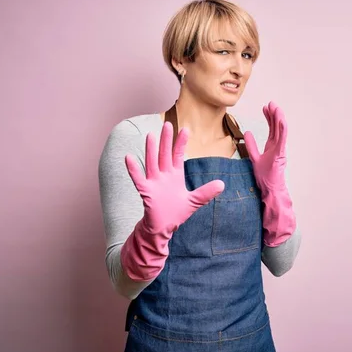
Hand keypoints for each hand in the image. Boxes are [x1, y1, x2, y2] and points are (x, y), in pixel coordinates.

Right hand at [121, 122, 224, 279]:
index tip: (186, 129)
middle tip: (167, 124)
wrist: (163, 227)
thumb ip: (206, 192)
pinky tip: (129, 158)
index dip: (181, 143)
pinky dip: (133, 169)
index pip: (178, 155)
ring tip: (150, 135)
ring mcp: (154, 182)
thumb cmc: (176, 213)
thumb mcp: (194, 201)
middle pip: (164, 154)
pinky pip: (138, 179)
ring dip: (151, 150)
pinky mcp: (146, 192)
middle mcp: (164, 176)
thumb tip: (222, 184)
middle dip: (166, 140)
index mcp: (175, 176)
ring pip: (152, 162)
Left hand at [244, 101, 295, 246]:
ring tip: (275, 106)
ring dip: (278, 117)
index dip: (269, 118)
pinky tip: (280, 118)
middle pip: (276, 127)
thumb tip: (247, 133)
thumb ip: (251, 146)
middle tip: (270, 103)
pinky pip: (282, 138)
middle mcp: (278, 147)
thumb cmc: (265, 178)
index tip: (265, 108)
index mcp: (273, 148)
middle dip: (273, 114)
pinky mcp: (280, 154)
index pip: (272, 130)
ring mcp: (280, 150)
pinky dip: (282, 127)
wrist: (270, 192)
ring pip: (281, 130)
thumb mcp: (254, 158)